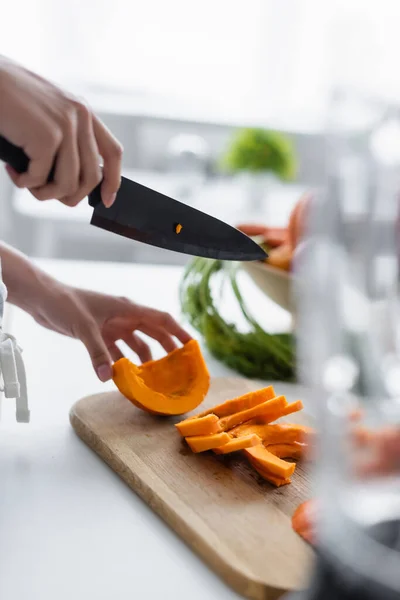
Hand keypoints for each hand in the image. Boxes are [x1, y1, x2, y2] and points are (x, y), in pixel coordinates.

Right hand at [0, 55, 121, 206]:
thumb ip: (65, 139)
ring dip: (44, 193)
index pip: (113, 152)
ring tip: (25, 182)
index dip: (113, 181)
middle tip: (45, 193)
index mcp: (83, 111)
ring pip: (68, 184)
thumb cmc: (8, 98)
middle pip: (92, 177)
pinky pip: (41, 179)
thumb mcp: (47, 114)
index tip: (106, 200)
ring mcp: (65, 126)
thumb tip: (74, 183)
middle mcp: (80, 116)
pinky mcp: (46, 136)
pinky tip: (13, 171)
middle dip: (70, 196)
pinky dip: (24, 183)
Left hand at [32, 283, 191, 380]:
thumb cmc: (65, 303)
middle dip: (168, 349)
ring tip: (155, 378)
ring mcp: (113, 326)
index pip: (161, 320)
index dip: (179, 332)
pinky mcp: (100, 335)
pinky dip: (123, 364)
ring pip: (137, 344)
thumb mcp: (83, 327)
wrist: (43, 299)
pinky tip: (126, 379)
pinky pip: (118, 352)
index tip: (192, 346)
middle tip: (180, 367)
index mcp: (127, 308)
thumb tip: (108, 377)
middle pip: (154, 333)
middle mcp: (124, 317)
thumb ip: (97, 352)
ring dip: (145, 360)